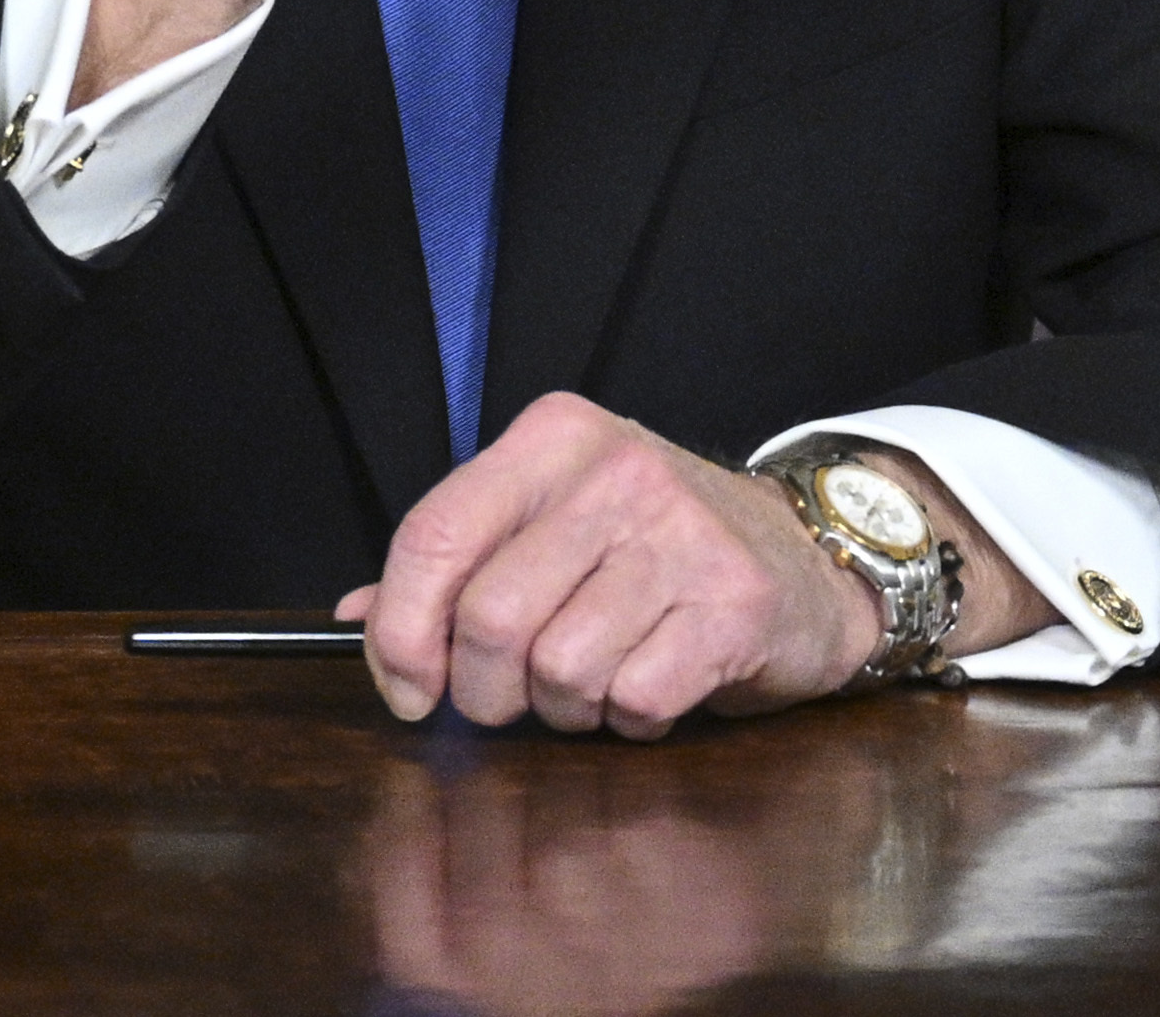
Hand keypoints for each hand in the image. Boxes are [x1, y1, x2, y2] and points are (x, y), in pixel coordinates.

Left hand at [336, 394, 878, 739]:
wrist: (802, 556)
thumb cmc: (653, 547)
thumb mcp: (550, 523)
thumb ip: (455, 562)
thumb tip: (356, 614)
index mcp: (551, 439)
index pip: (433, 536)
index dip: (399, 633)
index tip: (407, 687)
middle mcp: (615, 472)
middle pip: (489, 620)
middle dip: (485, 690)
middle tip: (511, 697)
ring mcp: (680, 535)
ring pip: (558, 670)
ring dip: (563, 707)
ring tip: (595, 678)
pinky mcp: (732, 605)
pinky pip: (632, 701)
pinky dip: (628, 720)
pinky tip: (650, 684)